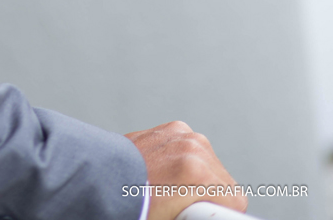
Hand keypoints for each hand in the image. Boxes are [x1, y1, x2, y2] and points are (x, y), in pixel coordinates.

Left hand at [125, 121, 245, 219]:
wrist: (102, 178)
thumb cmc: (133, 204)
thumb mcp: (172, 217)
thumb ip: (199, 214)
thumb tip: (202, 213)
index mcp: (196, 172)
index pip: (236, 200)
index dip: (222, 213)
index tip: (204, 214)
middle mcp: (193, 147)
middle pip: (224, 181)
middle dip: (210, 197)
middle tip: (185, 208)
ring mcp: (183, 134)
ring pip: (211, 165)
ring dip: (201, 179)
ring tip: (174, 192)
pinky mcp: (174, 128)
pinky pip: (194, 150)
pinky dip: (187, 162)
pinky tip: (169, 174)